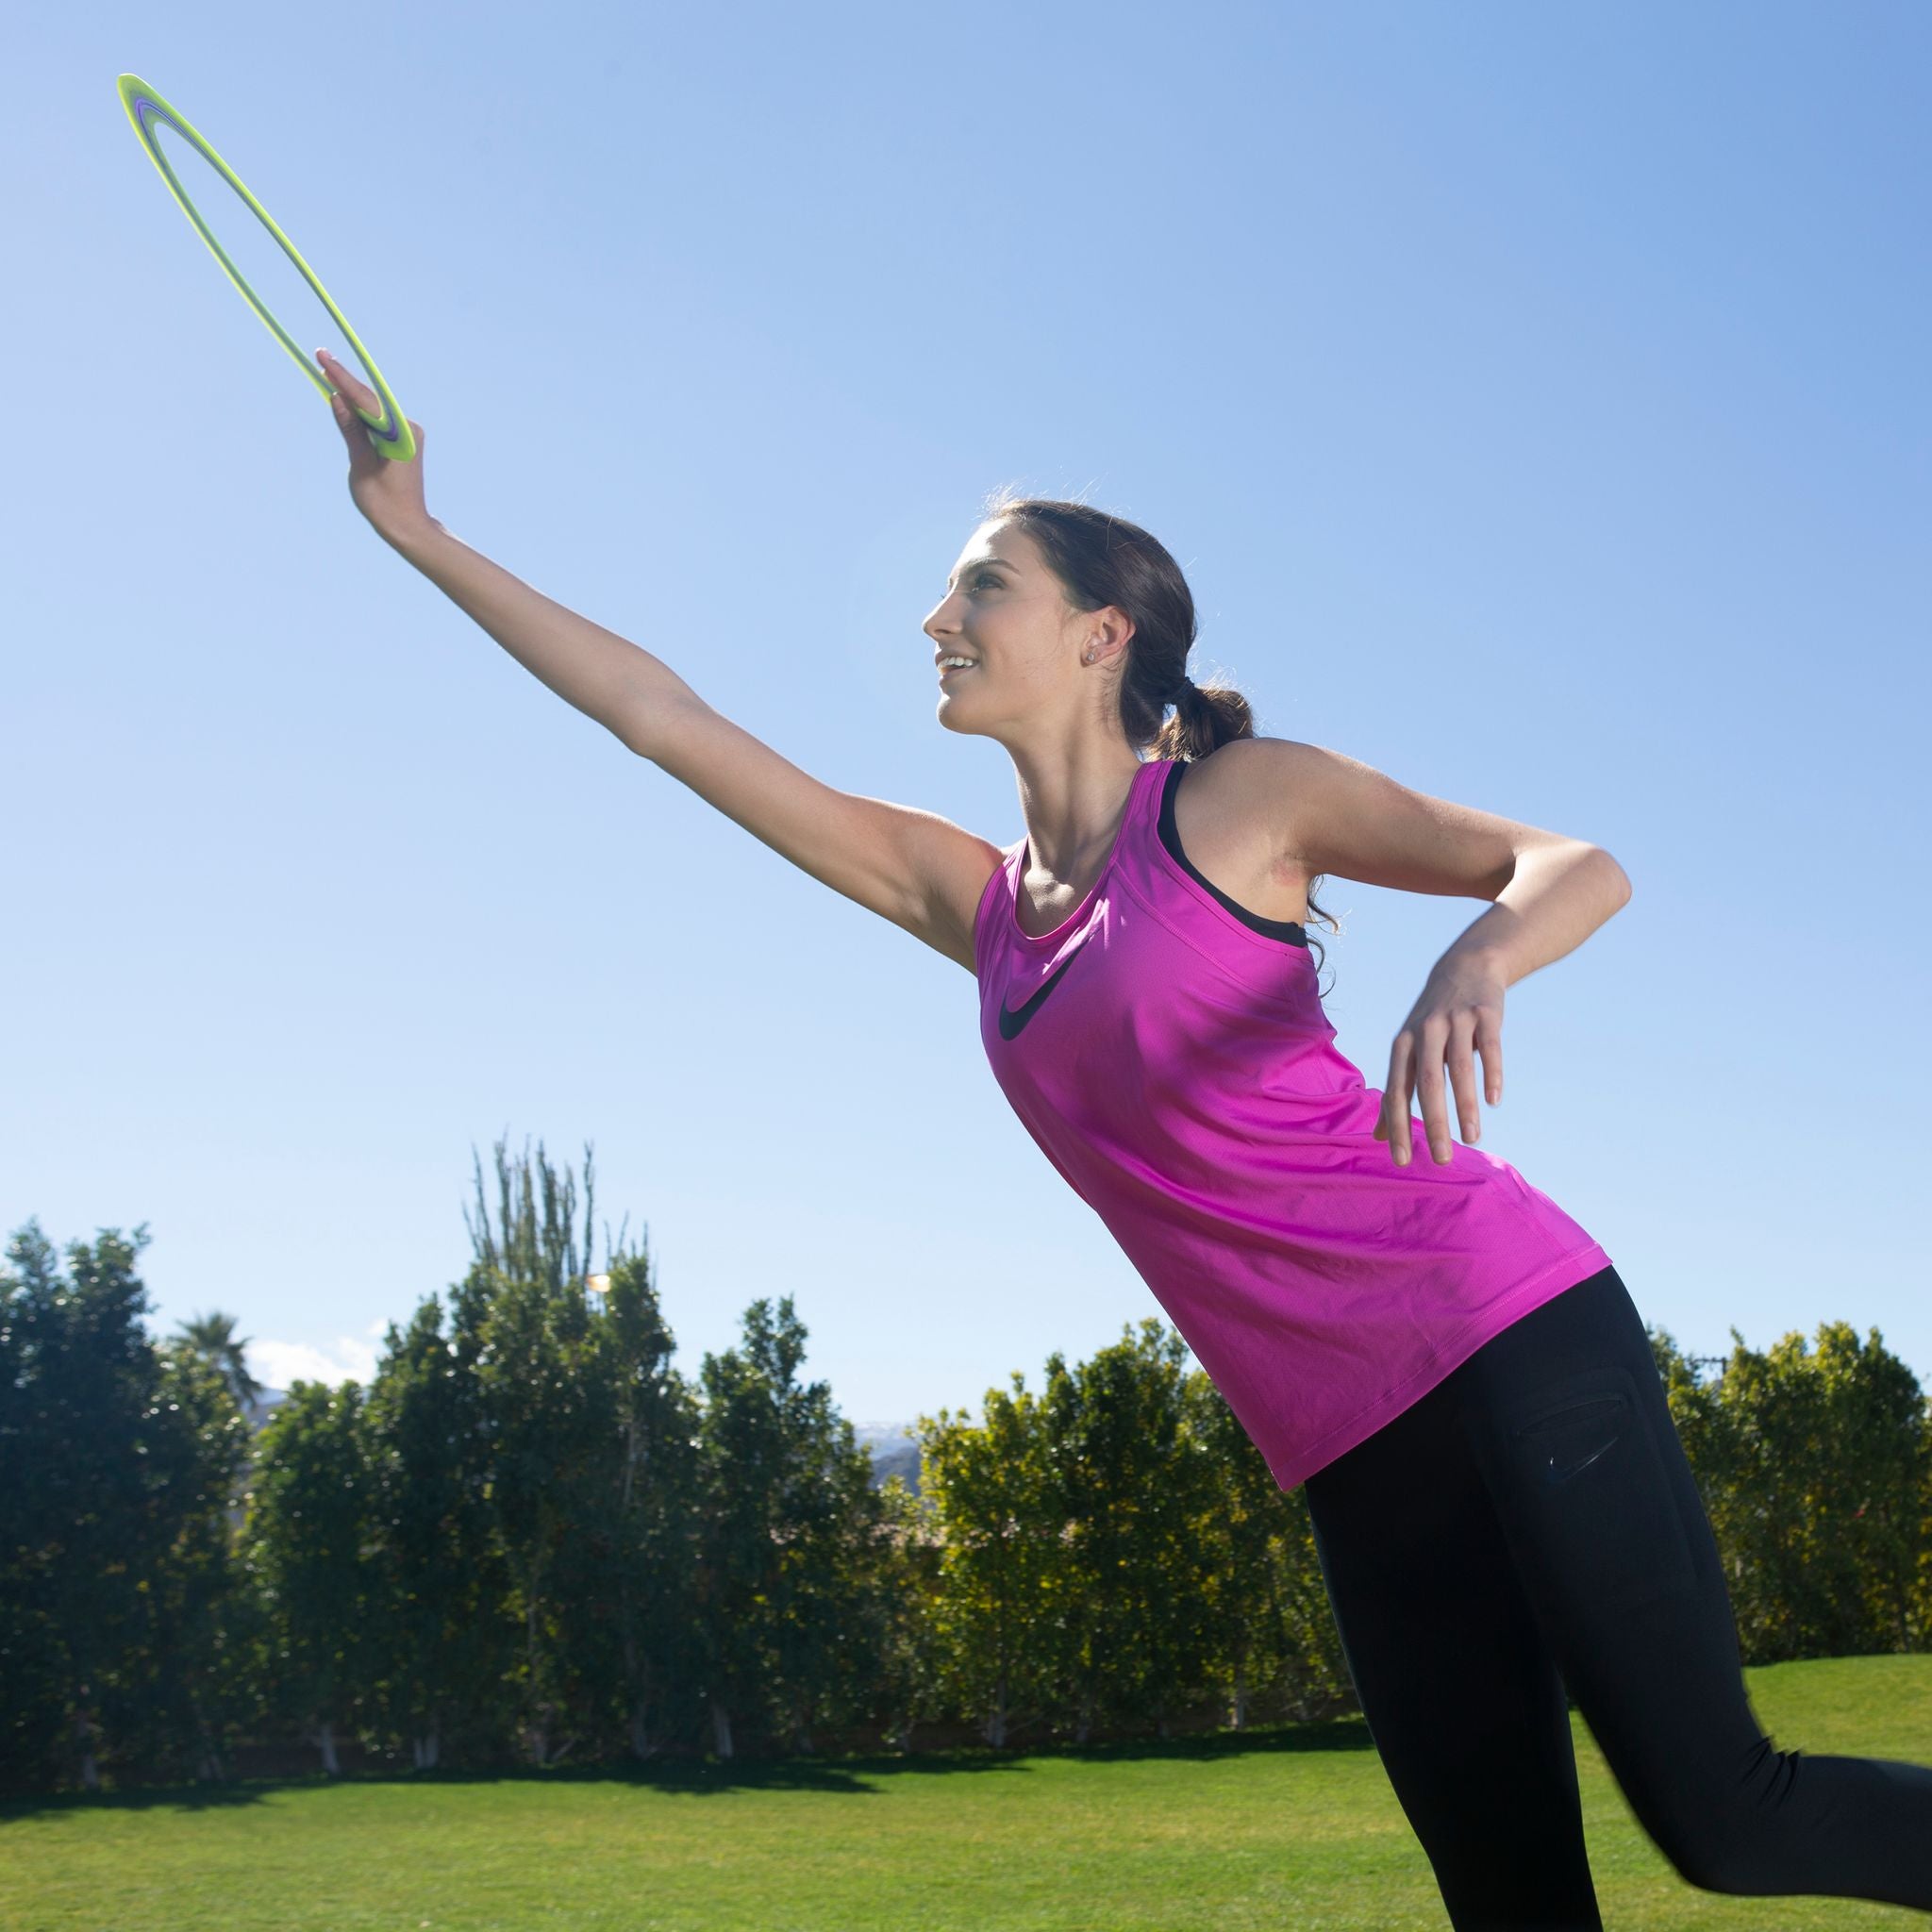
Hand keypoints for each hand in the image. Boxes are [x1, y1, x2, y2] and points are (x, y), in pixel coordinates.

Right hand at [317, 347, 433, 542]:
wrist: (408, 526)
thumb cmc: (384, 503)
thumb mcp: (360, 465)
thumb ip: (350, 430)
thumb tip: (337, 398)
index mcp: (401, 435)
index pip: (367, 401)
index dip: (343, 378)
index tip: (324, 358)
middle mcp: (409, 428)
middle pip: (371, 400)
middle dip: (345, 381)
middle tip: (321, 357)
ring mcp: (407, 433)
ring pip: (374, 408)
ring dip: (351, 393)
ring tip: (326, 371)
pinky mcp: (403, 440)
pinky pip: (377, 420)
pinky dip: (360, 411)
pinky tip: (342, 398)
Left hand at [1372, 951, 1505, 1166]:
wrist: (1467, 966)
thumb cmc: (1432, 1021)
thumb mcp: (1408, 1050)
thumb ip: (1395, 1093)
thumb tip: (1379, 1136)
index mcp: (1403, 1046)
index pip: (1397, 1092)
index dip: (1398, 1126)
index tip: (1402, 1161)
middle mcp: (1425, 1033)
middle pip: (1427, 1084)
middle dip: (1433, 1124)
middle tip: (1441, 1160)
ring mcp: (1456, 1021)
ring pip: (1459, 1068)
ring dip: (1465, 1106)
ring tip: (1472, 1139)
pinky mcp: (1486, 1014)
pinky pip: (1490, 1047)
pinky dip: (1492, 1073)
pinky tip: (1494, 1100)